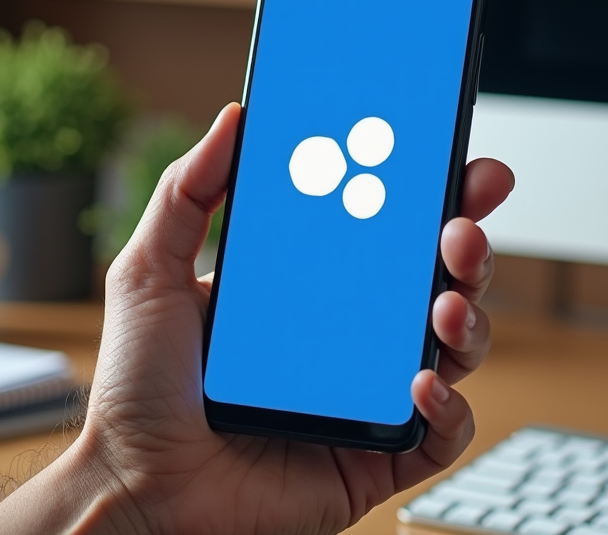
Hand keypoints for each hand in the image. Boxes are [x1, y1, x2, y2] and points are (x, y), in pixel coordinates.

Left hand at [0, 103, 513, 534]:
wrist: (137, 487)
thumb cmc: (140, 388)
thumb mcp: (150, 271)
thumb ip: (188, 192)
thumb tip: (234, 119)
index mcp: (303, 286)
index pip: (377, 227)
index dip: (420, 190)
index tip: (446, 153)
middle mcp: (344, 334)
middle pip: (429, 278)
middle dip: (464, 240)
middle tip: (463, 220)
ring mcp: (364, 391)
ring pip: (452, 345)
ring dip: (469, 314)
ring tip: (448, 299)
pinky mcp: (376, 453)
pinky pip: (441, 430)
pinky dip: (448, 405)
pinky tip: (418, 382)